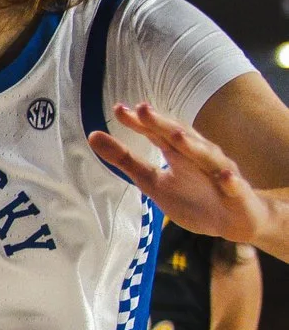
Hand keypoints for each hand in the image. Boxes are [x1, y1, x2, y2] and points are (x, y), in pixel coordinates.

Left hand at [92, 103, 272, 244]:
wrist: (235, 219)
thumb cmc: (192, 196)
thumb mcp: (152, 180)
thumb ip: (124, 159)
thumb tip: (92, 135)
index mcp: (178, 152)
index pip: (156, 133)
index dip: (140, 122)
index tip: (119, 109)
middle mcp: (200, 156)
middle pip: (180, 138)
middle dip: (162, 124)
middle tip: (143, 109)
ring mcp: (220, 173)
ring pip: (207, 157)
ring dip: (192, 145)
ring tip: (175, 135)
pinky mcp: (237, 194)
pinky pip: (234, 186)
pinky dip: (230, 181)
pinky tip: (225, 177)